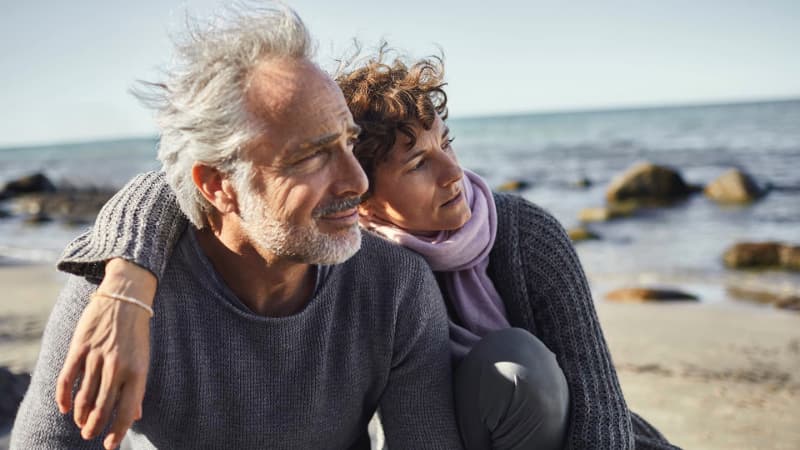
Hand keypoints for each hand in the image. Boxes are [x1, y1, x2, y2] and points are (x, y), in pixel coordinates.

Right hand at [56, 258, 156, 449]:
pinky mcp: (80, 348)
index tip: (110, 445)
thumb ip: (137, 387)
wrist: (126, 296)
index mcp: (138, 371)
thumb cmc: (137, 332)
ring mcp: (97, 357)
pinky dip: (64, 398)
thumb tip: (136, 415)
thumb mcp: (144, 358)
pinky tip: (65, 408)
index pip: (127, 411)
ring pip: (84, 397)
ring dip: (81, 416)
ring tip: (81, 424)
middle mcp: (118, 367)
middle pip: (102, 408)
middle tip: (90, 435)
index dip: (117, 432)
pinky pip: (67, 379)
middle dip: (95, 427)